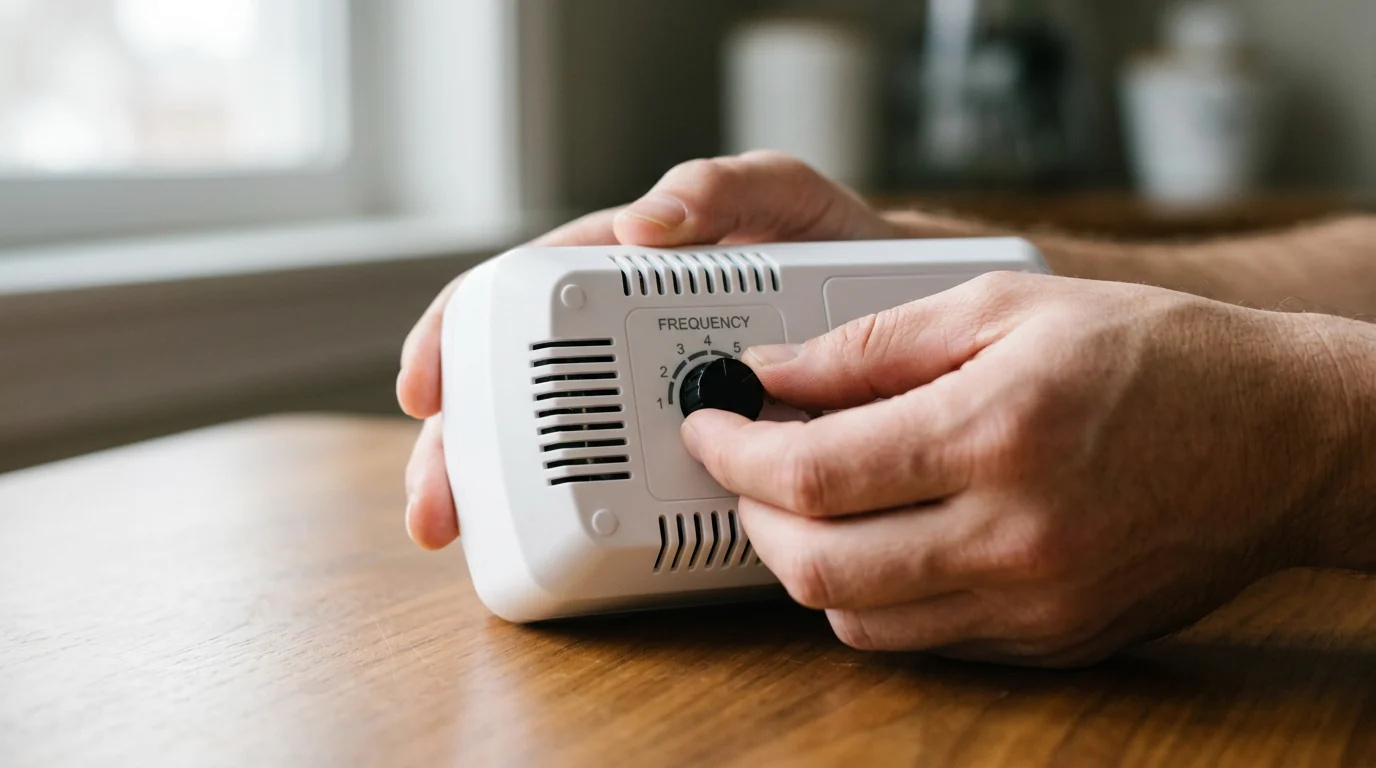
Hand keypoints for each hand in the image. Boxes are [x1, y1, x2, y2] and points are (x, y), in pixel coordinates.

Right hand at [397, 151, 902, 548]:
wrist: (924, 318)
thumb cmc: (844, 246)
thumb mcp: (783, 199)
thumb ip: (723, 191)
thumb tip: (642, 222)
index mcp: (630, 282)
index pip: (516, 304)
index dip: (456, 342)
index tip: (423, 389)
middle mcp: (636, 349)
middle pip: (522, 399)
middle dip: (465, 451)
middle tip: (437, 506)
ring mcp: (669, 409)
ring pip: (568, 458)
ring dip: (510, 500)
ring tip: (477, 538)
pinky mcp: (710, 460)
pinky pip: (636, 495)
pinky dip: (590, 523)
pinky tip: (567, 549)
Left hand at [681, 272, 1359, 666]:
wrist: (1283, 438)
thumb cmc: (1157, 355)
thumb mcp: (1006, 306)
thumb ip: (873, 344)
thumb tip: (775, 372)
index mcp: (993, 433)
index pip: (809, 473)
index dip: (731, 449)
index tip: (708, 422)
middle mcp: (1009, 536)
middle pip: (812, 566)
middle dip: (749, 515)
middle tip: (743, 465)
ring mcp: (1031, 605)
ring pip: (854, 618)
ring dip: (804, 561)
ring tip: (810, 499)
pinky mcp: (1049, 643)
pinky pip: (920, 640)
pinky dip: (874, 595)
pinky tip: (883, 537)